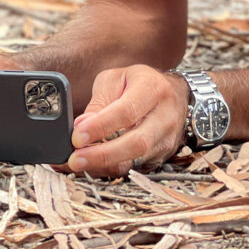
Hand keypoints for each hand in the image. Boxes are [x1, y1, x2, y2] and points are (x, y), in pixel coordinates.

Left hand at [65, 65, 188, 176]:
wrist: (173, 93)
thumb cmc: (138, 84)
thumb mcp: (115, 80)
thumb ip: (99, 102)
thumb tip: (81, 126)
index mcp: (152, 89)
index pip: (127, 112)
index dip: (100, 126)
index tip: (77, 137)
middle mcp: (164, 116)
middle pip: (136, 143)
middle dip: (103, 155)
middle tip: (75, 159)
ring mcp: (166, 139)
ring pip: (135, 160)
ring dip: (102, 165)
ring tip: (77, 163)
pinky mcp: (161, 156)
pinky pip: (133, 167)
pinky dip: (108, 168)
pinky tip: (90, 166)